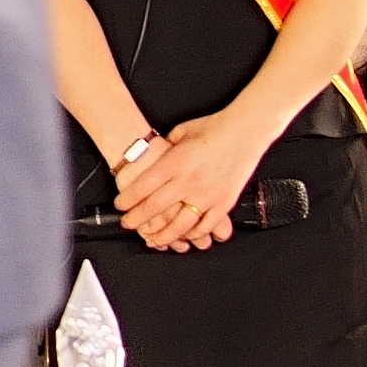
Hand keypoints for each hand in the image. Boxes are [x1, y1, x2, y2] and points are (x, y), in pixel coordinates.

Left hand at [115, 104, 265, 250]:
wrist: (246, 130)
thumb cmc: (215, 126)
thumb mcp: (182, 131)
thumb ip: (167, 146)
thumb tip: (156, 155)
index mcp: (175, 162)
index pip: (143, 186)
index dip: (128, 199)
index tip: (120, 206)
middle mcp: (189, 180)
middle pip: (155, 207)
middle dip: (137, 219)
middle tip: (128, 224)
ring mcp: (207, 194)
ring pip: (179, 225)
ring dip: (162, 235)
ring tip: (151, 239)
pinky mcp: (224, 202)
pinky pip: (205, 225)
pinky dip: (193, 234)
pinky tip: (184, 237)